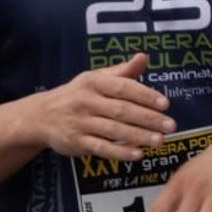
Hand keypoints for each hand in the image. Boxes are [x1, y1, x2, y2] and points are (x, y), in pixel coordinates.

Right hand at [34, 54, 174, 162]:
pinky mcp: (76, 142)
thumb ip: (122, 71)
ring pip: (114, 130)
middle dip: (148, 118)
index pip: (123, 87)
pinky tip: (138, 155)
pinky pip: (101, 148)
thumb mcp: (95, 78)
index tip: (165, 104)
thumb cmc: (76, 95)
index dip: (145, 95)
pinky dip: (120, 152)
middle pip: (122, 110)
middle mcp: (86, 101)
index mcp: (93, 82)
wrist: (41, 116)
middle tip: (170, 125)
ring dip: (139, 136)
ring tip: (160, 140)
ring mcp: (80, 122)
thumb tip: (144, 57)